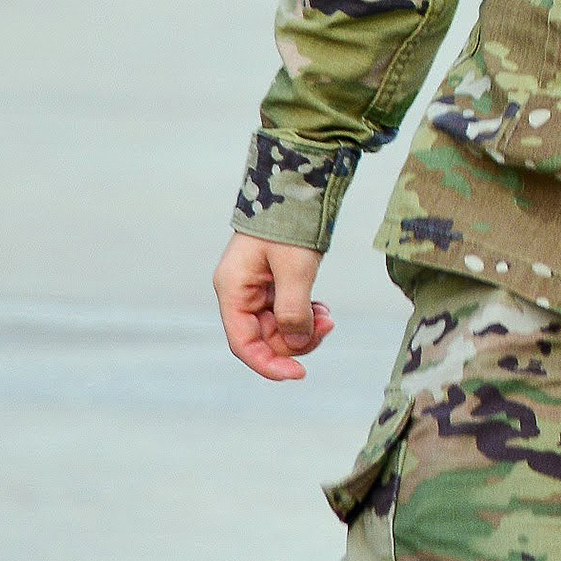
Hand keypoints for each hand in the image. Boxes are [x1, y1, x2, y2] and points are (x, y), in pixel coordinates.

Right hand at [215, 233, 333, 380]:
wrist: (298, 187)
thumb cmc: (290, 224)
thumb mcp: (295, 269)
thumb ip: (293, 311)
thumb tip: (295, 344)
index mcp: (233, 290)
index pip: (243, 343)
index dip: (269, 363)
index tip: (298, 374)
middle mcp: (240, 292)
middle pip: (264, 338)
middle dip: (296, 340)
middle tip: (328, 326)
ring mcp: (257, 288)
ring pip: (279, 327)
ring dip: (304, 328)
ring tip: (327, 315)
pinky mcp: (274, 282)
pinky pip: (287, 311)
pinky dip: (306, 314)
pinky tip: (322, 308)